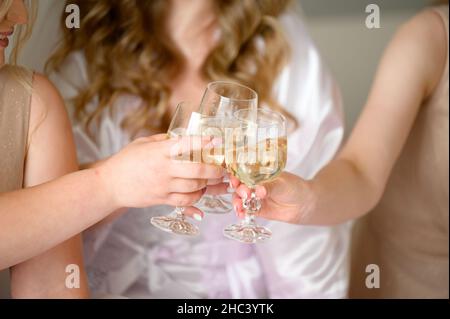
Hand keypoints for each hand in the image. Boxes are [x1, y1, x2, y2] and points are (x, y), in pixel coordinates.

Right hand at [97, 134, 225, 217]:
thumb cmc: (126, 161)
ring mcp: (163, 186)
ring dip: (208, 184)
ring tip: (216, 180)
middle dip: (214, 170)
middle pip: (196, 171)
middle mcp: (163, 169)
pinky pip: (185, 201)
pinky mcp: (161, 199)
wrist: (109, 185)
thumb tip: (184, 137)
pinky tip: (202, 193)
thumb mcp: (143, 144)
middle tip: (224, 168)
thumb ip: (164, 141)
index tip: (217, 140)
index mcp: (159, 152)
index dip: (203, 142)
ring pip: (194, 188)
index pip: (185, 145)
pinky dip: (197, 198)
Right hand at [231, 172, 312, 223]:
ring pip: (240, 198)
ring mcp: (255, 197)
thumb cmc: (295, 188)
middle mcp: (255, 184)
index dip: (237, 176)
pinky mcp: (257, 209)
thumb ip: (269, 188)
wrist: (304, 204)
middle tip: (244, 195)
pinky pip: (246, 210)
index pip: (243, 173)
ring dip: (237, 202)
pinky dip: (242, 212)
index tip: (236, 181)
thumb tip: (258, 190)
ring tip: (239, 207)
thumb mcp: (282, 184)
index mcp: (259, 173)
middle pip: (240, 186)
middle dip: (238, 190)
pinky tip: (241, 214)